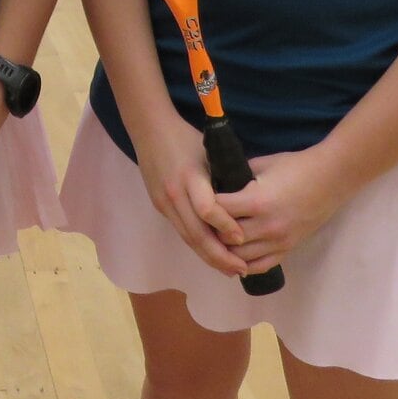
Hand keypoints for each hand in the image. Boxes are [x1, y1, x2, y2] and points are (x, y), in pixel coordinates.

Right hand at [132, 114, 250, 277]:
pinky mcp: (159, 206)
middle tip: (241, 269)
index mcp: (190, 176)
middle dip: (220, 255)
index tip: (242, 238)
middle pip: (196, 233)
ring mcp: (164, 202)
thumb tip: (247, 204)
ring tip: (229, 269)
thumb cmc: (186, 137)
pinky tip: (212, 254)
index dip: (226, 225)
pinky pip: (181, 231)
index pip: (207, 209)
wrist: (150, 129)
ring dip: (209, 257)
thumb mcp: (210, 153)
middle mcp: (174, 193)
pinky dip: (198, 246)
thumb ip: (224, 179)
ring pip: (188, 238)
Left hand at [212, 146, 348, 274]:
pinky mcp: (288, 248)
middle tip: (203, 223)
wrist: (331, 178)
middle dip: (212, 231)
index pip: (218, 211)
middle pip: (226, 238)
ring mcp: (278, 240)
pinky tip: (235, 257)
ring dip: (226, 249)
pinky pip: (261, 265)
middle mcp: (266, 226)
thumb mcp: (262, 164)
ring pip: (240, 257)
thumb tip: (216, 181)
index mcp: (257, 201)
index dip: (205, 206)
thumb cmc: (295, 166)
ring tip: (217, 239)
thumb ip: (238, 175)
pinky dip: (245, 264)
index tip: (199, 202)